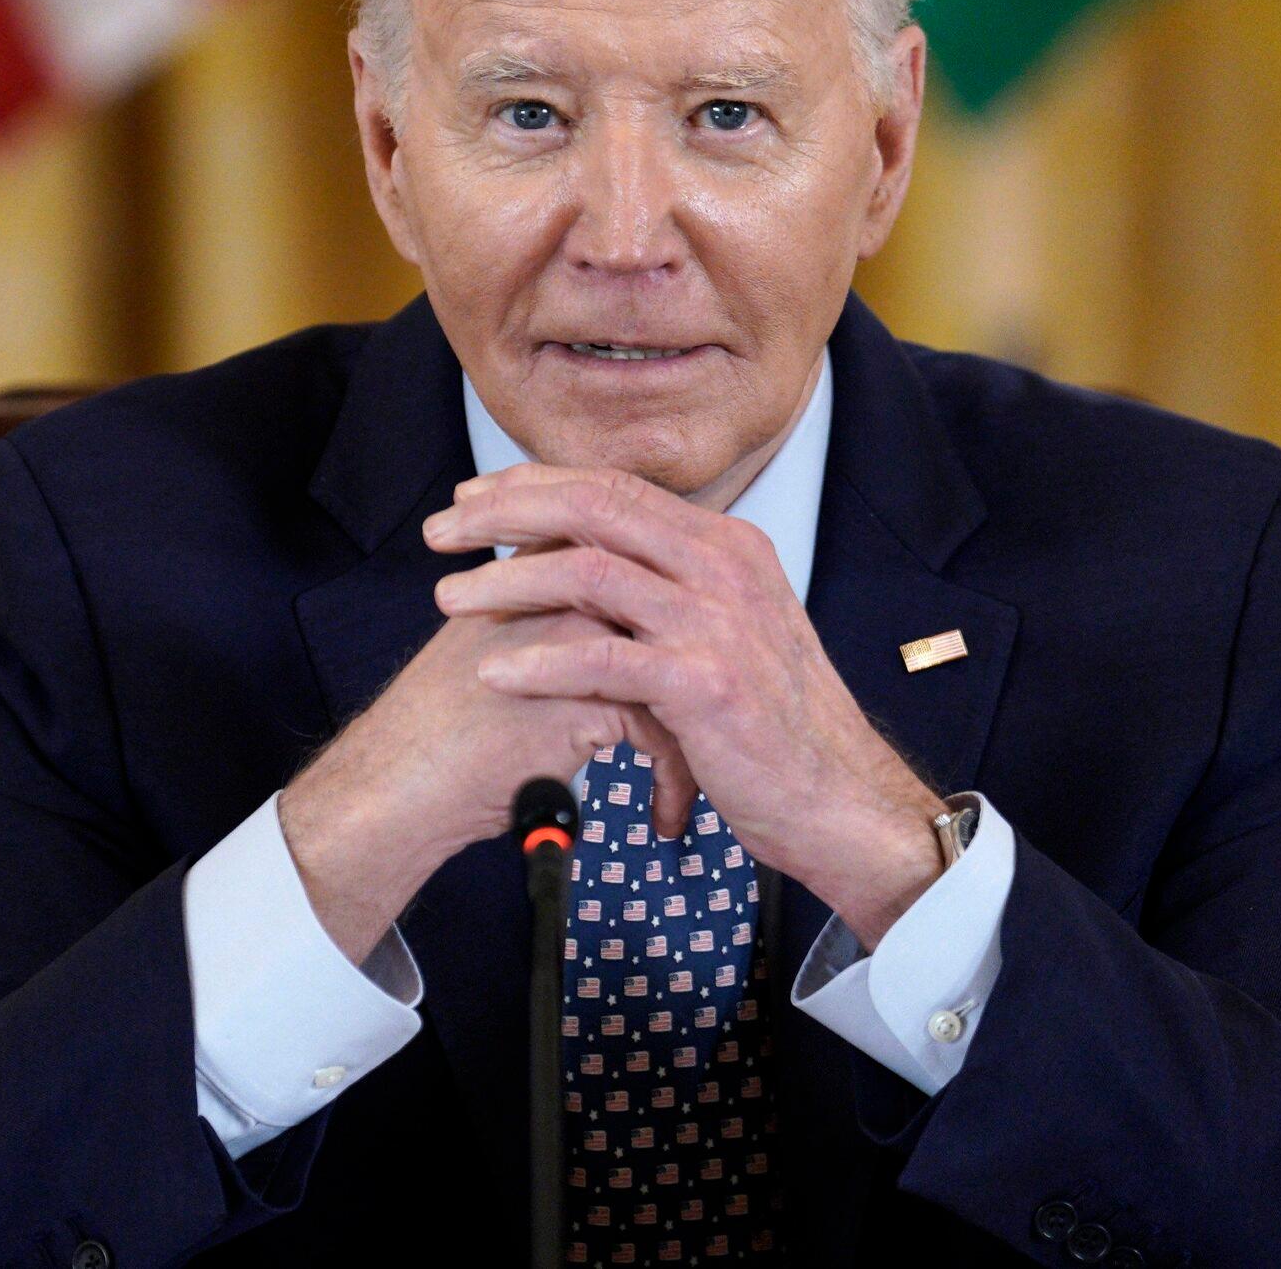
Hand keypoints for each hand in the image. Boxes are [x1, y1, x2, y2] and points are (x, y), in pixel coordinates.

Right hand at [277, 540, 696, 963]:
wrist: (397, 784)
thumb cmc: (444, 731)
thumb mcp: (504, 649)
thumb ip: (554, 618)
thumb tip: (620, 625)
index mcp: (545, 569)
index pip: (649, 585)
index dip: (678, 641)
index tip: (687, 698)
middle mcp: (564, 590)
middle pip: (673, 625)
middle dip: (702, 688)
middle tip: (711, 737)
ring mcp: (574, 636)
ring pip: (679, 672)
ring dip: (696, 736)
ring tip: (690, 781)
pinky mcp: (580, 695)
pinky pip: (663, 727)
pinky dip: (673, 777)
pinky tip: (665, 811)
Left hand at [425, 463, 948, 949]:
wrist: (839, 796)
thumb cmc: (775, 724)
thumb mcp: (732, 630)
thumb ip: (674, 588)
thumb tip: (597, 565)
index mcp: (726, 545)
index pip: (615, 487)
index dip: (534, 485)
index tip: (474, 496)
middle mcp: (723, 567)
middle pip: (594, 509)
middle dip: (504, 513)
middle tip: (441, 531)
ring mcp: (717, 622)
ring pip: (588, 574)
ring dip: (505, 583)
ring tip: (450, 599)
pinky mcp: (706, 684)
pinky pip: (603, 660)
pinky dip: (540, 663)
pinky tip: (495, 671)